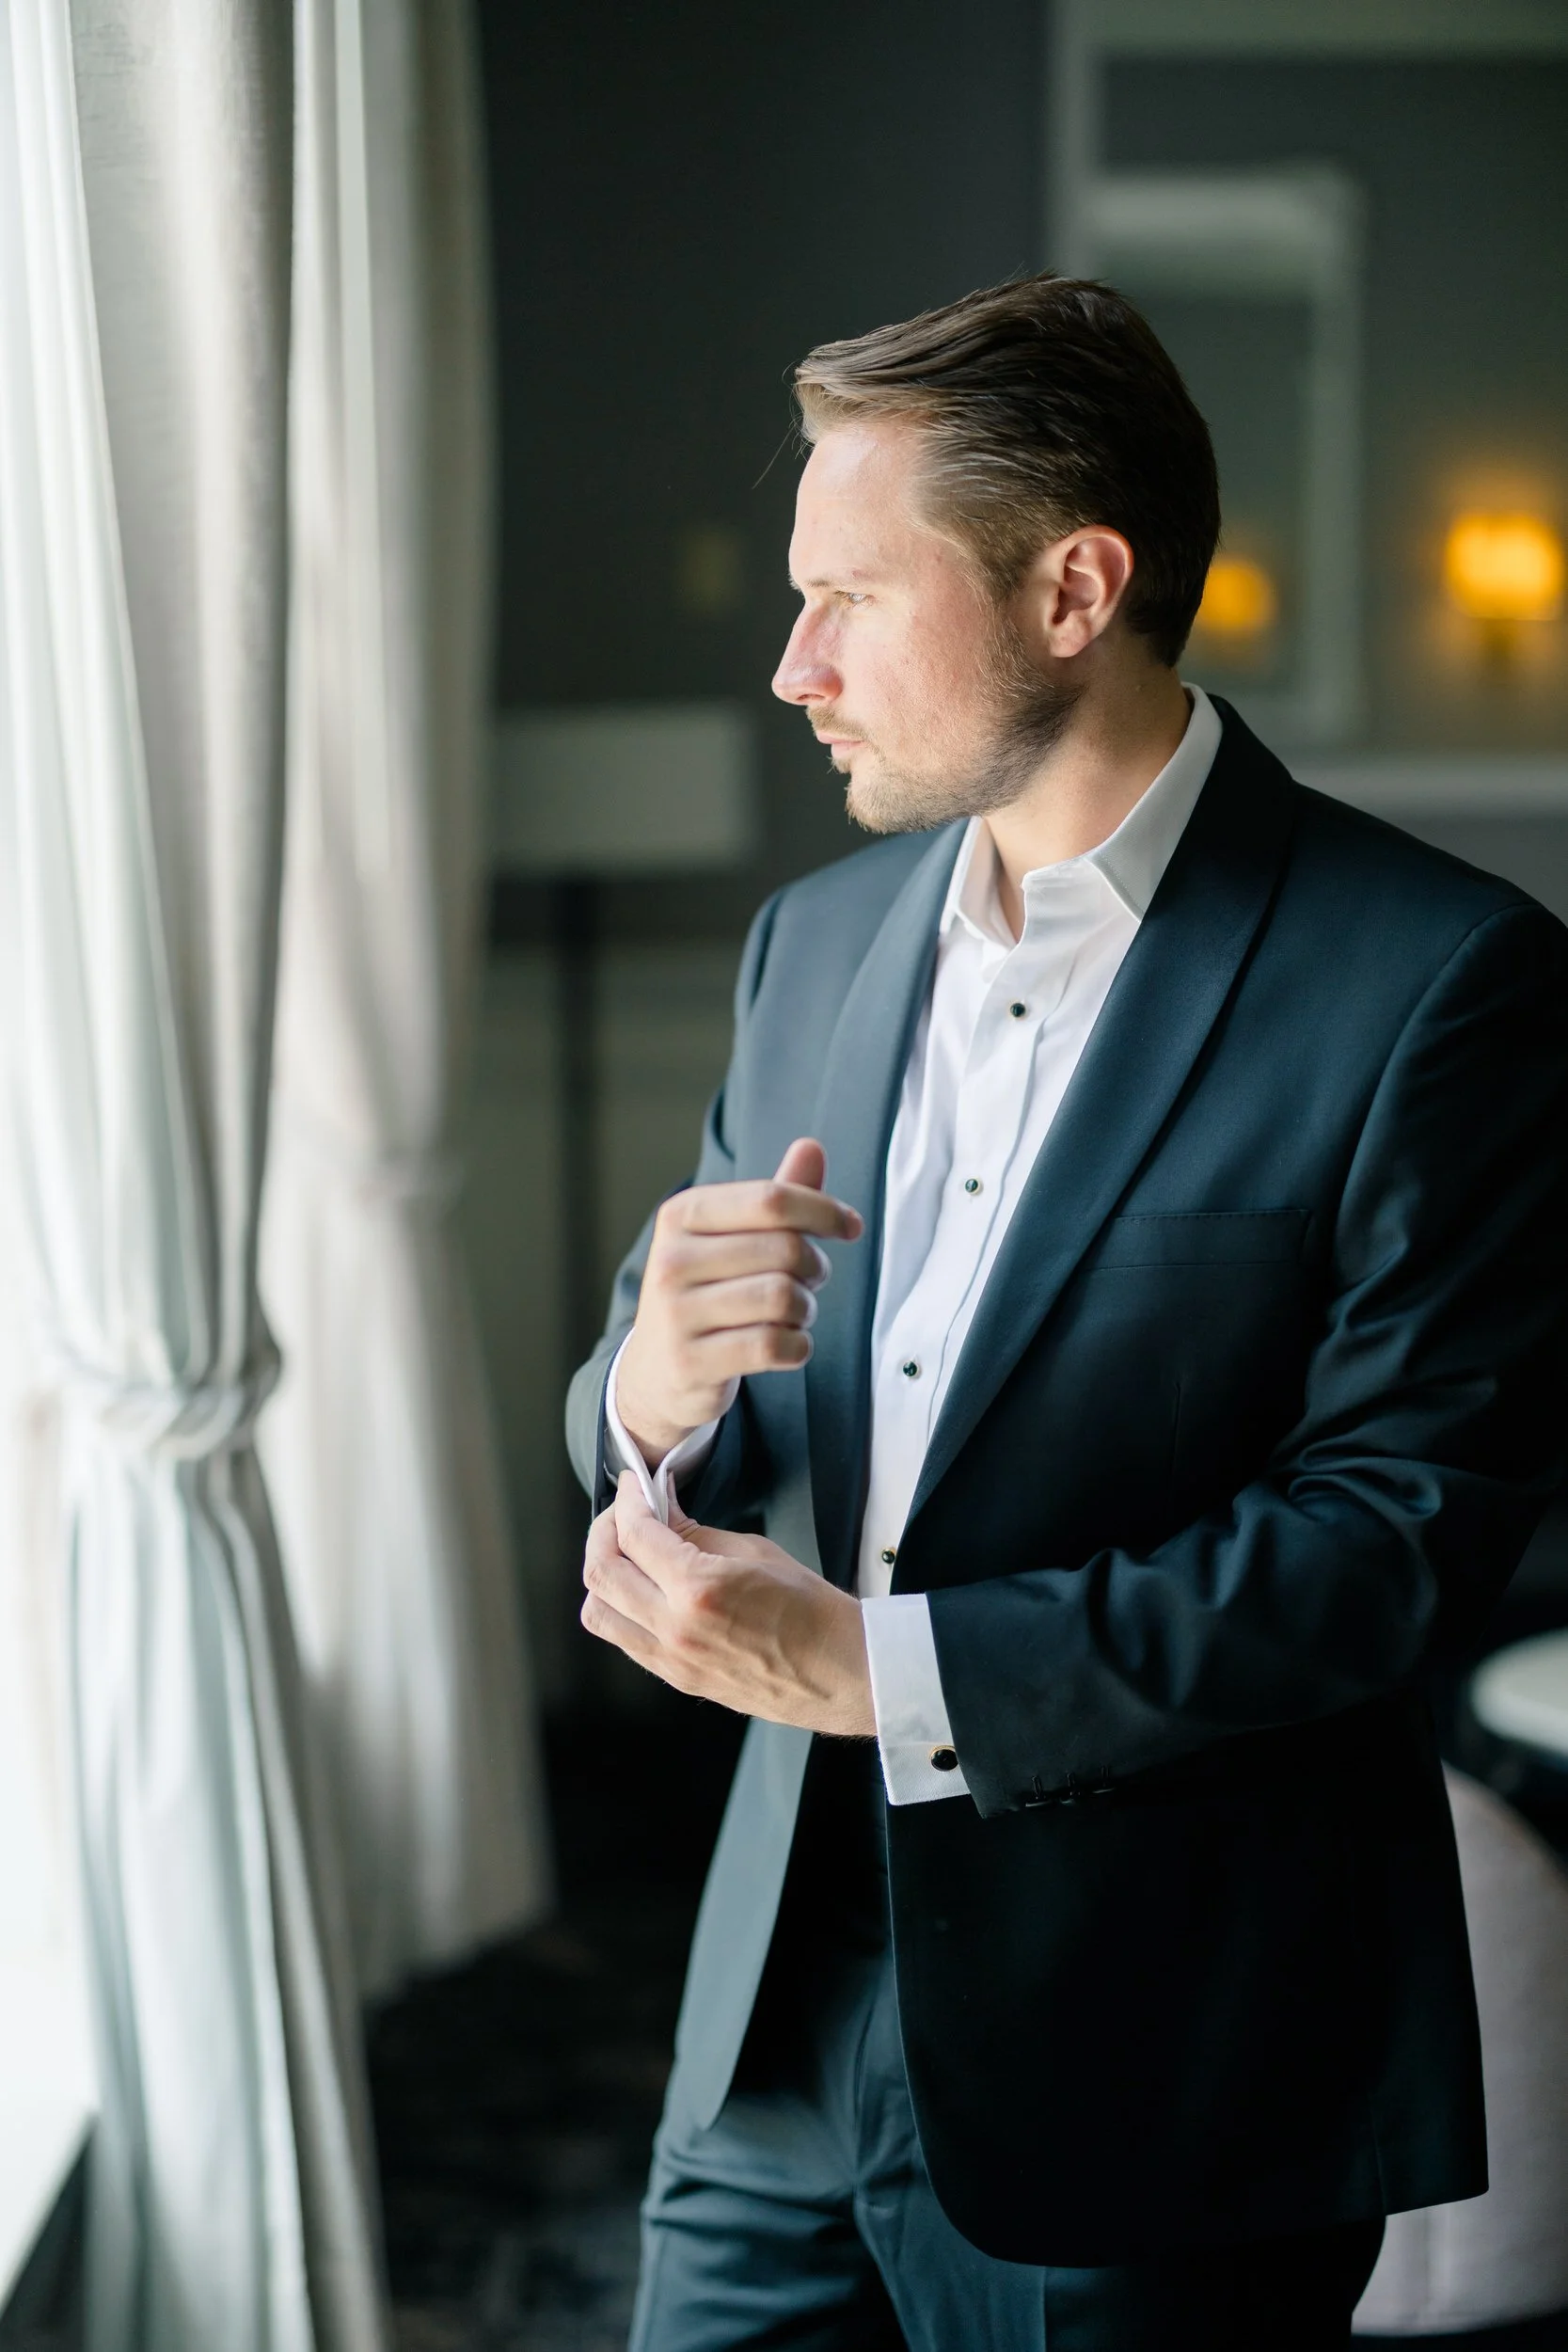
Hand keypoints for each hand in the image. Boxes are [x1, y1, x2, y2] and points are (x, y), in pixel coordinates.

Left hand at [580, 1473, 875, 1736]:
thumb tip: (658, 1508)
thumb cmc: (810, 1610)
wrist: (840, 1670)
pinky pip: (624, 1640)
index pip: (634, 1534)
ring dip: (603, 1575)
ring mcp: (672, 1660)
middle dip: (605, 1530)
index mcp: (699, 1588)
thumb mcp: (754, 1551)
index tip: (633, 1485)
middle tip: (624, 1512)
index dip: (627, 1500)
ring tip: (626, 1553)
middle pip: (601, 1572)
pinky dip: (621, 1607)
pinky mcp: (676, 1679)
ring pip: (597, 1613)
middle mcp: (676, 1628)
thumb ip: (694, 1531)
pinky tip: (642, 1588)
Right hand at [615, 1137, 862, 1467]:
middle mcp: (671, 1260)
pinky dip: (797, 1346)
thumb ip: (774, 1197)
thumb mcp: (732, 1238)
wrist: (656, 1371)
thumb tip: (812, 1146)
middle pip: (785, 1249)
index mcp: (682, 1215)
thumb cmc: (708, 1292)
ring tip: (794, 1314)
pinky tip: (786, 1345)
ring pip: (783, 1298)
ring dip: (806, 1309)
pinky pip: (773, 1346)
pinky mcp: (691, 1363)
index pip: (771, 1199)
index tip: (851, 1226)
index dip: (824, 1210)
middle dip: (815, 1267)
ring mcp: (676, 1314)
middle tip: (810, 1281)